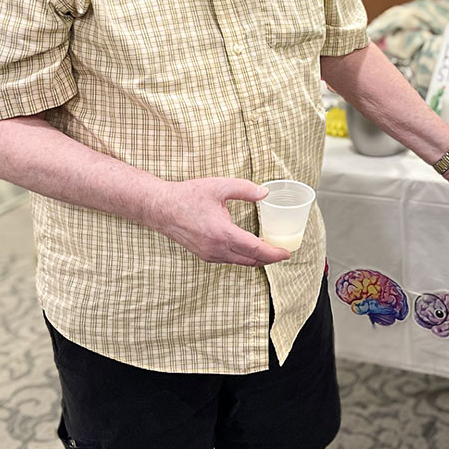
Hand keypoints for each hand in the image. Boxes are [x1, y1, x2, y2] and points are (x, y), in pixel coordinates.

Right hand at [148, 177, 290, 265]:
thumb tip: (265, 192)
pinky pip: (229, 260)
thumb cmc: (188, 196)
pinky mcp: (204, 255)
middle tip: (282, 251)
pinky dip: (243, 257)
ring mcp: (209, 254)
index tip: (287, 252)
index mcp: (222, 233)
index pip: (255, 249)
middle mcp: (216, 249)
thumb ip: (244, 189)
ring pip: (240, 262)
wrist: (161, 208)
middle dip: (269, 258)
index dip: (274, 253)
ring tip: (269, 249)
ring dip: (256, 258)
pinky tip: (248, 248)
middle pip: (250, 260)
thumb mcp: (219, 186)